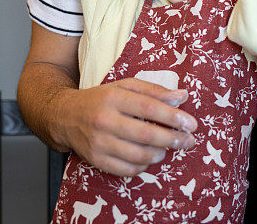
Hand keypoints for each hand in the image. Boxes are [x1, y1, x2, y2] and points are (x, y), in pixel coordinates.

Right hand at [56, 78, 197, 175]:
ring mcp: (99, 143)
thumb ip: (154, 90)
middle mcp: (104, 120)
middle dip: (173, 139)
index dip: (174, 117)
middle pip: (146, 134)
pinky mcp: (95, 160)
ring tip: (167, 148)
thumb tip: (183, 95)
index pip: (150, 108)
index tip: (191, 123)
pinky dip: (143, 167)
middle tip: (189, 141)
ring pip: (138, 155)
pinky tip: (149, 158)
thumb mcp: (125, 87)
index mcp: (114, 98)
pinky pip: (126, 170)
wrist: (65, 116)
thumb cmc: (101, 99)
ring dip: (160, 154)